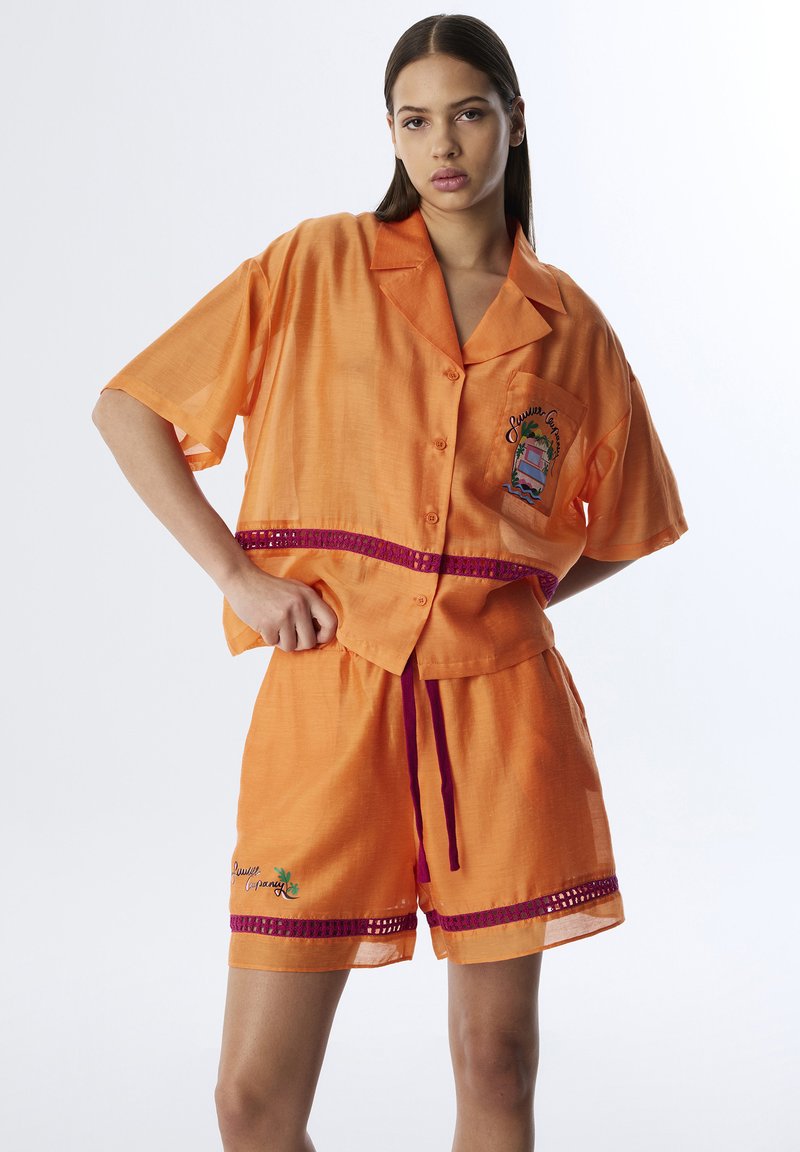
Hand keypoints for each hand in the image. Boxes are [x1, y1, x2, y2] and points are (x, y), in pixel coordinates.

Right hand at [223, 564, 338, 651]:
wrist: (243, 580)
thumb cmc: (271, 588)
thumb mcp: (296, 590)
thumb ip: (310, 607)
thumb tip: (322, 634)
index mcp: (309, 596)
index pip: (331, 622)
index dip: (326, 635)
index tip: (317, 637)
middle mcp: (299, 605)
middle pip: (309, 642)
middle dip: (300, 643)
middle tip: (291, 635)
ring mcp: (283, 615)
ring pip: (291, 646)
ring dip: (283, 642)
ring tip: (276, 628)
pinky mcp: (268, 624)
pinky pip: (274, 643)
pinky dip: (269, 638)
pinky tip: (265, 624)